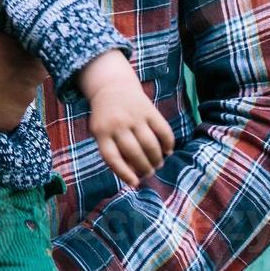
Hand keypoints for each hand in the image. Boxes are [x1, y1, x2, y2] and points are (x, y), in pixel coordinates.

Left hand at [77, 49, 175, 186]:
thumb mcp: (101, 133)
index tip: (135, 183)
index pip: (112, 157)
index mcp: (101, 132)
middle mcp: (117, 124)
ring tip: (158, 164)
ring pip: (150, 144)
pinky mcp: (148, 109)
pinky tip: (167, 150)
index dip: (124, 173)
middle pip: (134, 152)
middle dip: (144, 167)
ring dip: (157, 159)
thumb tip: (134, 177)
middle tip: (149, 172)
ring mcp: (134, 116)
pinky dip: (168, 144)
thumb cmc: (107, 119)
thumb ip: (113, 152)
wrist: (112, 87)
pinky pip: (163, 130)